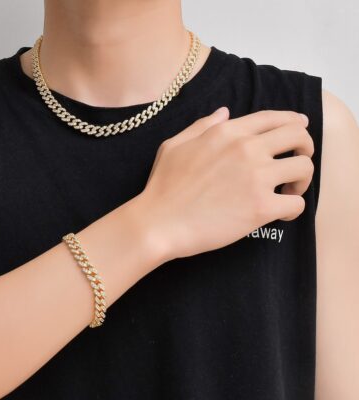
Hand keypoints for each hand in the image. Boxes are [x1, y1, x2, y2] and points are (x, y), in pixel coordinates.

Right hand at [137, 106, 314, 260]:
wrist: (158, 223)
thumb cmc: (162, 188)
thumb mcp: (174, 146)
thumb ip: (202, 126)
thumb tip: (224, 113)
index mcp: (227, 133)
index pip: (274, 118)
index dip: (293, 122)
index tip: (299, 132)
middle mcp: (247, 149)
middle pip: (298, 136)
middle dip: (304, 147)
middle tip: (295, 164)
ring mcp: (256, 178)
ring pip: (305, 168)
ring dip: (302, 179)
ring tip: (288, 191)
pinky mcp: (261, 208)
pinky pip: (297, 203)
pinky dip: (294, 209)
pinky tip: (283, 214)